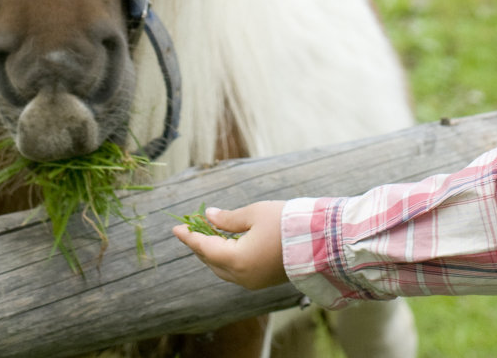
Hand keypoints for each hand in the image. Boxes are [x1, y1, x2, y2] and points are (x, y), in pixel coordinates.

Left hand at [171, 201, 289, 289]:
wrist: (321, 242)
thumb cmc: (287, 223)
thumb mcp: (254, 214)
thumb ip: (228, 219)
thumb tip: (209, 217)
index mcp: (237, 259)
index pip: (204, 247)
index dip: (189, 236)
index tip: (176, 227)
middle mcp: (242, 276)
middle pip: (211, 261)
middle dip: (199, 245)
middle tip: (191, 227)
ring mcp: (252, 282)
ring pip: (222, 269)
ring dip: (212, 253)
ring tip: (207, 234)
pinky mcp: (262, 282)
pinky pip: (236, 272)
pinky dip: (226, 258)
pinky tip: (227, 244)